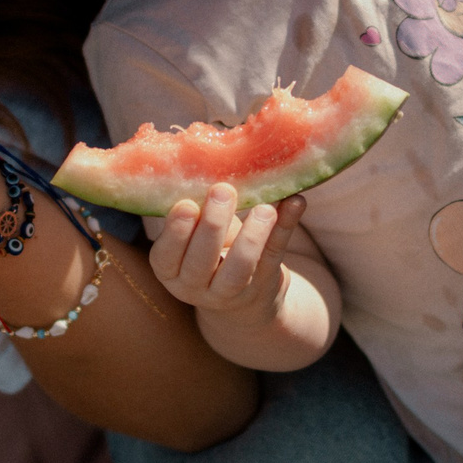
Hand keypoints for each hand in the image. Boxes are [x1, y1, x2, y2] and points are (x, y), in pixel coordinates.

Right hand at [147, 184, 302, 314]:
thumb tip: (206, 162)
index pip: (167, 255)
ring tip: (264, 207)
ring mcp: (232, 291)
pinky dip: (286, 227)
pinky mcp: (265, 283)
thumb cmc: (209, 253)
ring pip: (241, 266)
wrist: (240, 299)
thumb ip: (196, 212)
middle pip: (202, 261)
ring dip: (252, 235)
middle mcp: (196, 287)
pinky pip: (275, 254)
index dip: (175, 231)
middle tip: (223, 191)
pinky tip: (295, 202)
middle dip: (213, 225)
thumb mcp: (194, 237)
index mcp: (171, 270)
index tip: (187, 204)